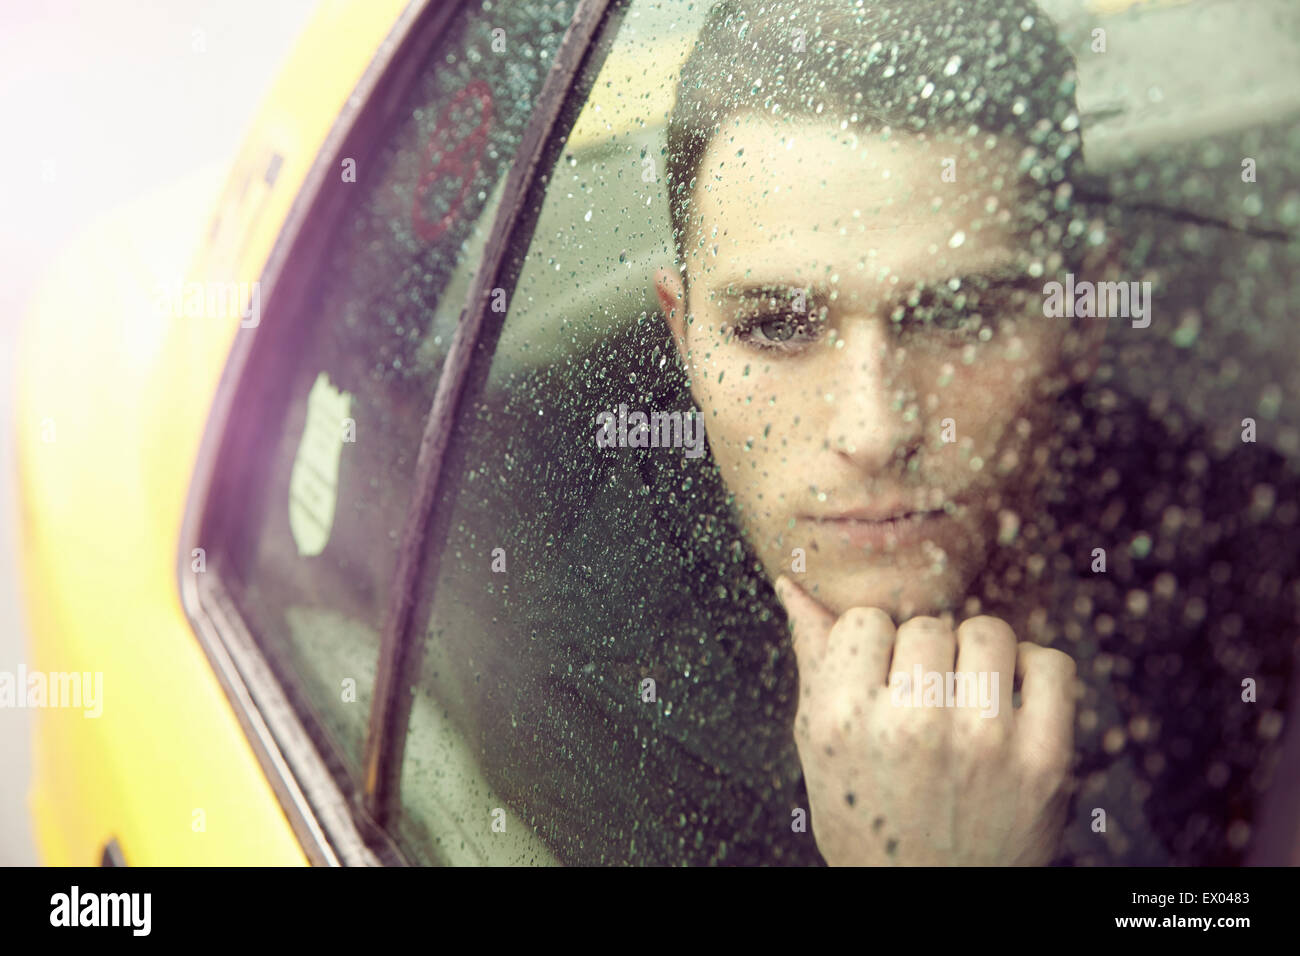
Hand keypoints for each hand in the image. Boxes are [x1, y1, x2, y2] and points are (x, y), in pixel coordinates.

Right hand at [775, 575, 1076, 865]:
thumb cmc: (866, 821)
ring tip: (967, 695)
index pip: (864, 619)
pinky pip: (1052, 664)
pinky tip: (1012, 700)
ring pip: (988, 631)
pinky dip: (1035, 672)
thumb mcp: (818, 747)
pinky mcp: (1043, 761)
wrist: (927, 902)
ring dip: (979, 655)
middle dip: (925, 652)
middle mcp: (910, 726)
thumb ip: (812, 660)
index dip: (873, 646)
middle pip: (927, 623)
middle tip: (922, 698)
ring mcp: (982, 742)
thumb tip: (792, 586)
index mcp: (843, 719)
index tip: (879, 678)